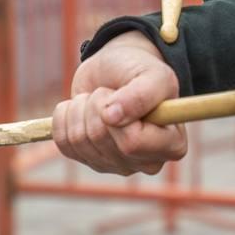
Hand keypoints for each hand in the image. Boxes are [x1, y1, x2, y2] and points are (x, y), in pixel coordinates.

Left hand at [52, 32, 186, 175]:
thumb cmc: (141, 71)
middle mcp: (147, 162)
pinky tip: (81, 107)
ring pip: (79, 140)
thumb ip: (142, 94)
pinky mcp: (89, 160)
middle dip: (97, 104)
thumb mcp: (153, 74)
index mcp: (172, 145)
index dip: (118, 115)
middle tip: (110, 91)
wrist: (117, 70)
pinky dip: (65, 116)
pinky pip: (63, 143)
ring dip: (81, 107)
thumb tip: (111, 117)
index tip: (121, 94)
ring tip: (97, 97)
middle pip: (100, 139)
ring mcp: (116, 165)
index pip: (131, 143)